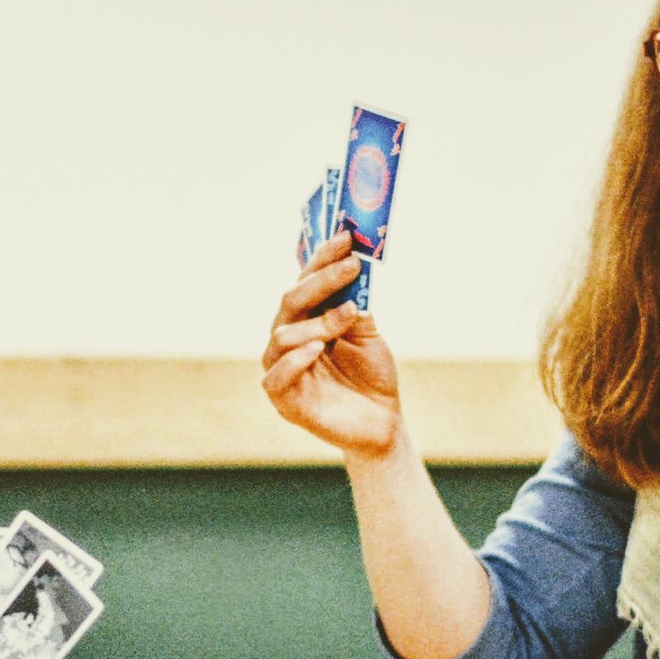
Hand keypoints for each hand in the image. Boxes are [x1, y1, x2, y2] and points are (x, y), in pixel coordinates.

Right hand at [261, 230, 403, 459]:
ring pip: (283, 335)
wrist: (382, 422)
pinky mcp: (285, 401)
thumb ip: (356, 304)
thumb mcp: (368, 334)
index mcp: (306, 319)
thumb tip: (354, 264)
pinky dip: (295, 360)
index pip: (306, 282)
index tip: (346, 236)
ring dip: (317, 321)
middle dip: (321, 280)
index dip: (322, 258)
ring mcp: (283, 369)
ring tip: (348, 314)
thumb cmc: (371, 376)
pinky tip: (316, 348)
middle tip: (351, 265)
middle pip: (291, 301)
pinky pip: (277, 377)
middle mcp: (289, 339)